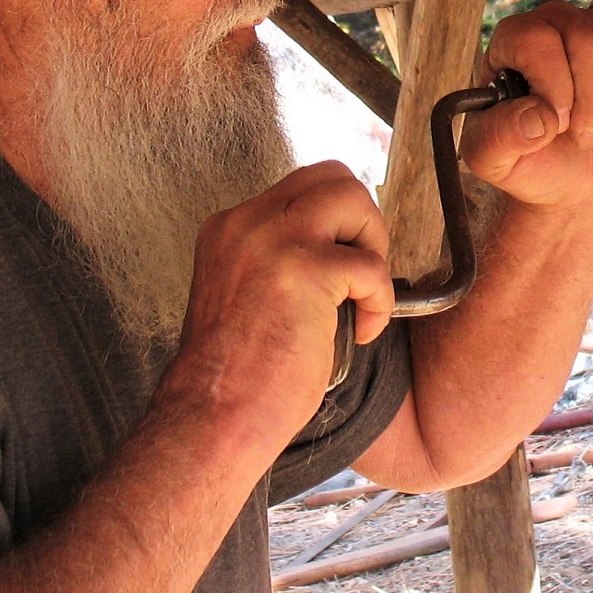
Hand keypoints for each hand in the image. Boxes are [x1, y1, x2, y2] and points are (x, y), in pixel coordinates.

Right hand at [158, 161, 393, 459]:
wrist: (213, 416)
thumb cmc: (236, 376)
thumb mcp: (246, 296)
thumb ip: (278, 262)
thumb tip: (335, 254)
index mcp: (230, 227)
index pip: (301, 188)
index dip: (337, 222)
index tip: (342, 269)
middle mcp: (246, 222)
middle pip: (332, 176)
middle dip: (362, 221)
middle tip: (360, 275)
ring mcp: (274, 240)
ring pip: (354, 198)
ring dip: (374, 246)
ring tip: (363, 295)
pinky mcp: (305, 270)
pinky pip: (371, 265)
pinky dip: (379, 301)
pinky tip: (360, 333)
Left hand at [458, 1, 592, 209]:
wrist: (571, 179)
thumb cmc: (528, 161)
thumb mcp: (493, 159)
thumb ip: (498, 137)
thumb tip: (537, 117)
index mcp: (517, 39)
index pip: (539, 40)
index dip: (554, 86)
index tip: (557, 126)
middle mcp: (563, 23)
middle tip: (586, 138)